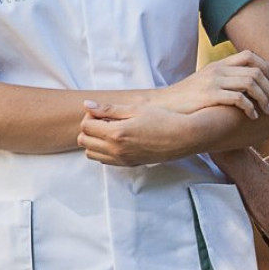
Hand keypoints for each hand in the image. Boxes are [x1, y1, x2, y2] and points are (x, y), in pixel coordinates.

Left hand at [78, 101, 205, 165]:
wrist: (184, 138)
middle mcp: (116, 150)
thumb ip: (109, 109)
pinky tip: (118, 140)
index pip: (86, 125)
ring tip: (109, 130)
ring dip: (94, 141)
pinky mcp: (129, 164)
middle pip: (84, 141)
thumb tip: (87, 105)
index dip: (90, 115)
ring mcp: (122, 159)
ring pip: (91, 154)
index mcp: (116, 133)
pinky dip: (103, 151)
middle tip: (104, 120)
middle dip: (89, 128)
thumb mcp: (136, 109)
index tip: (103, 111)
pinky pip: (104, 161)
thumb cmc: (163, 119)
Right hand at [159, 52, 268, 119]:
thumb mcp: (205, 83)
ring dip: (264, 98)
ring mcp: (214, 82)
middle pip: (255, 71)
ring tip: (267, 111)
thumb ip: (222, 80)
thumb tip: (242, 87)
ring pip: (251, 83)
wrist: (164, 106)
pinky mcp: (210, 96)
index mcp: (218, 65)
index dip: (265, 67)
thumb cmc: (186, 99)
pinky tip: (253, 116)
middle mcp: (218, 70)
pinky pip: (239, 98)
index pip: (249, 55)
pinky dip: (250, 107)